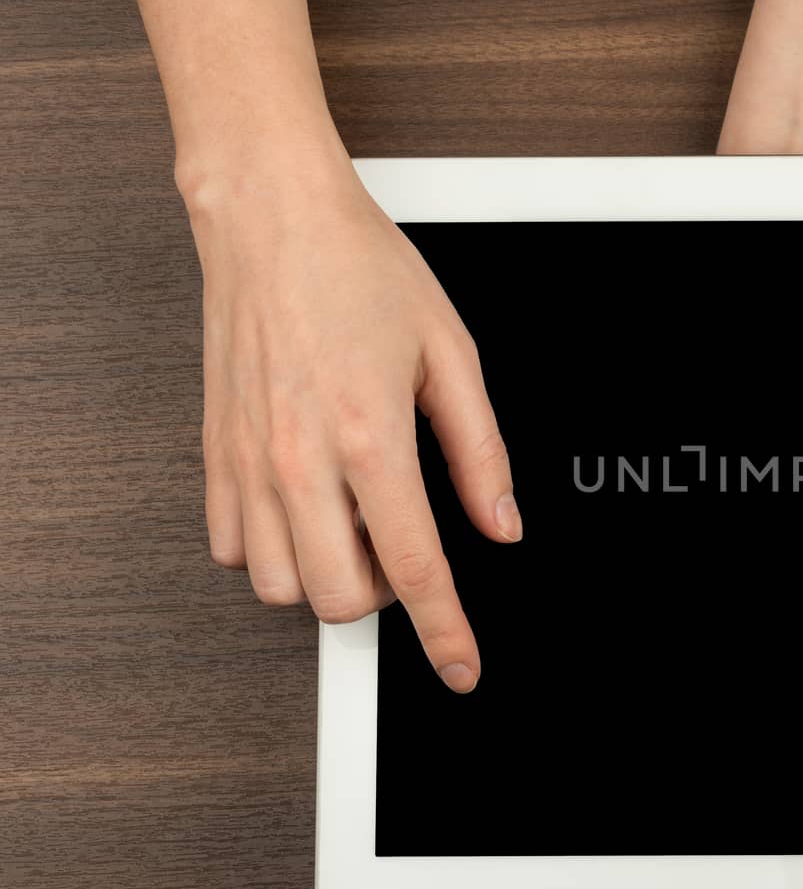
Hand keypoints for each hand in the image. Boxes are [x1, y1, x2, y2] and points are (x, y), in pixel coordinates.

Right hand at [185, 157, 518, 692]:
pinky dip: (273, 551)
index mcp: (371, 436)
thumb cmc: (360, 271)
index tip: (462, 668)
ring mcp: (248, 461)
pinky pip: (232, 549)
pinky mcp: (214, 454)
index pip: (415, 569)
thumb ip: (482, 453)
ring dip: (327, 577)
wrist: (272, 220)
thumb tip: (503, 524)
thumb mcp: (453, 355)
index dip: (446, 632)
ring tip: (355, 523)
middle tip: (408, 549)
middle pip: (339, 599)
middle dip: (385, 600)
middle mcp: (300, 459)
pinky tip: (306, 508)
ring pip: (279, 586)